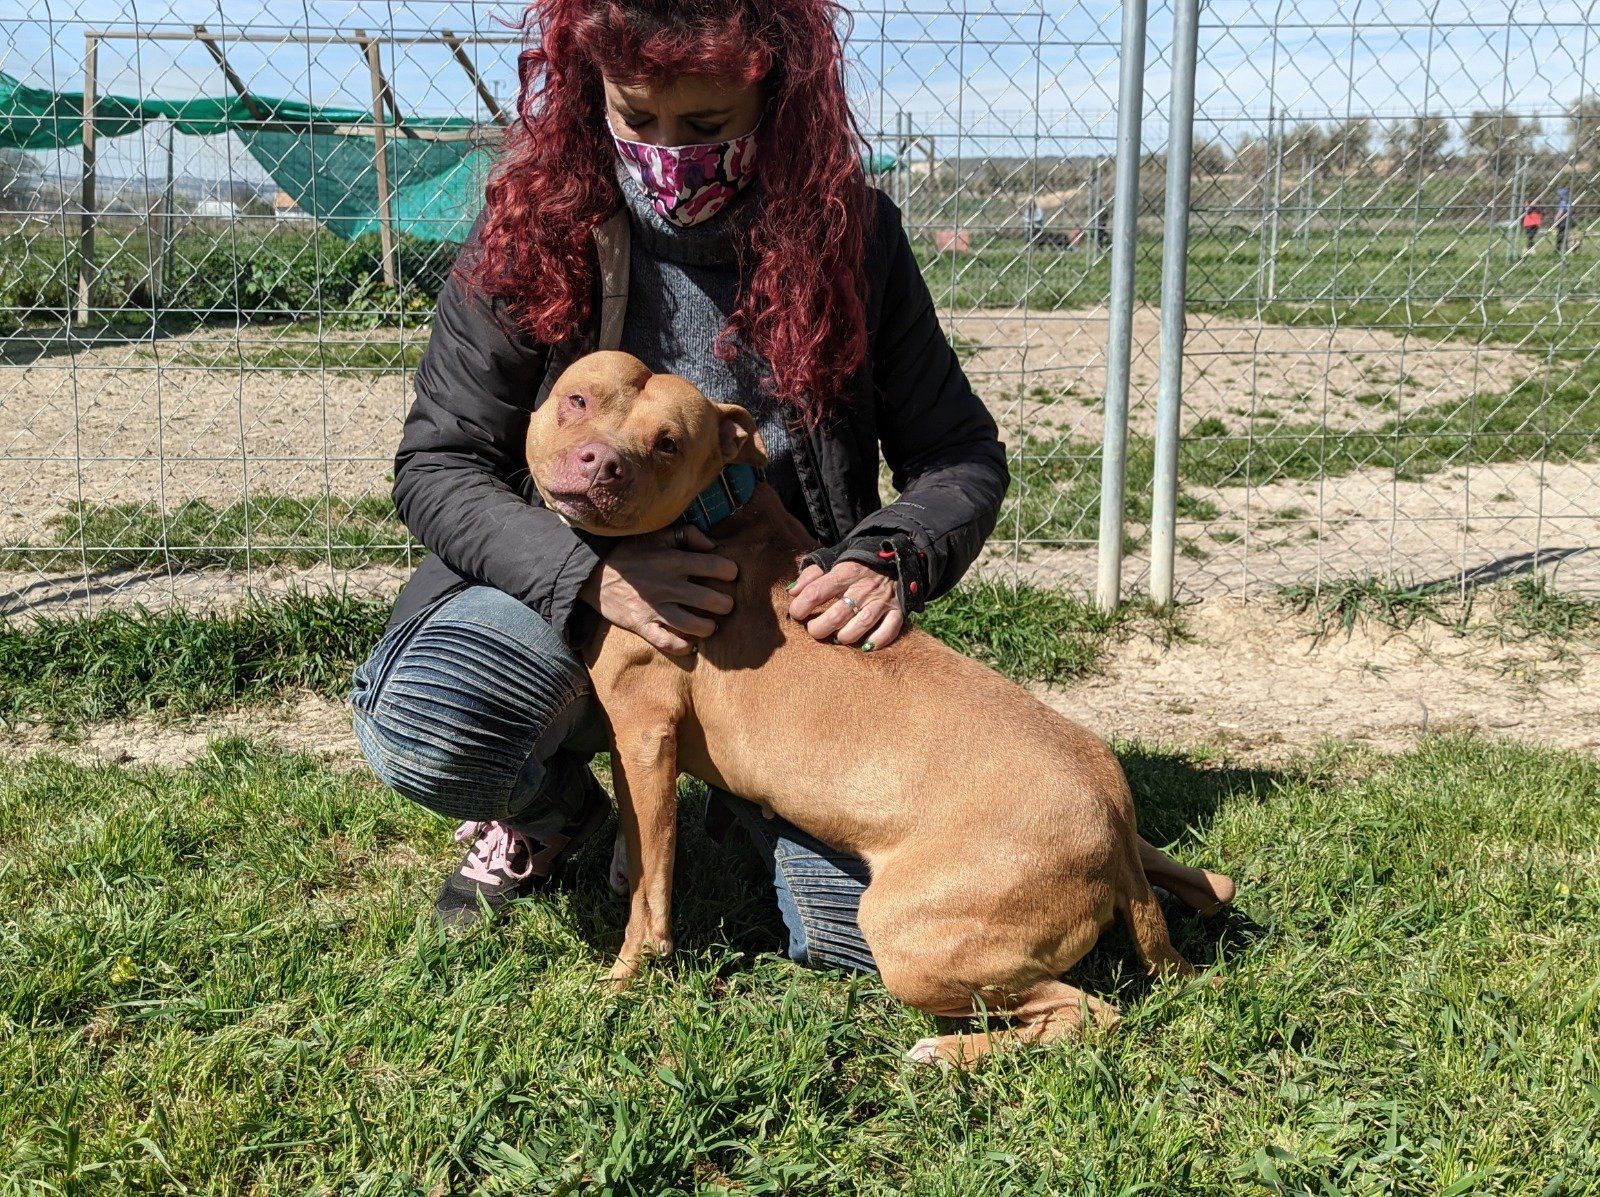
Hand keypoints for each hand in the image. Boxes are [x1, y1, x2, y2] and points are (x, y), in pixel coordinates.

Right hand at [580, 526, 737, 656]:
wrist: (593, 573)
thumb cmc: (630, 552)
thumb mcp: (658, 535)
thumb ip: (689, 534)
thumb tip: (714, 546)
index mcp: (675, 561)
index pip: (717, 567)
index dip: (730, 572)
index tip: (729, 575)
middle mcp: (669, 586)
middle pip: (713, 601)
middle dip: (726, 604)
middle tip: (723, 604)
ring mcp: (655, 608)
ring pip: (696, 626)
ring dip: (709, 627)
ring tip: (710, 625)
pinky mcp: (642, 625)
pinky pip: (668, 643)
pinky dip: (684, 647)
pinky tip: (691, 643)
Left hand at [787, 560, 904, 649]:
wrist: (894, 557)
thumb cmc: (857, 564)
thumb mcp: (833, 560)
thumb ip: (811, 575)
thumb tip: (793, 591)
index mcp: (845, 572)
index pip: (817, 592)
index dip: (801, 606)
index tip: (796, 613)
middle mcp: (864, 587)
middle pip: (838, 614)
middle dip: (820, 627)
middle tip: (813, 630)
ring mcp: (882, 600)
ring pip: (862, 624)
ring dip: (845, 636)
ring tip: (836, 636)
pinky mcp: (898, 610)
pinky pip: (889, 631)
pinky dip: (876, 641)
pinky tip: (864, 644)